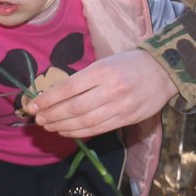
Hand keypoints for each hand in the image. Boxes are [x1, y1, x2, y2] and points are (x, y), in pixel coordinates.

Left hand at [23, 49, 173, 137]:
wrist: (163, 71)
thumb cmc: (128, 64)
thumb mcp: (104, 63)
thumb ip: (82, 79)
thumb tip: (54, 96)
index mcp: (102, 71)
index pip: (67, 88)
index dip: (47, 99)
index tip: (32, 105)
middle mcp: (111, 89)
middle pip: (74, 108)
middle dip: (52, 115)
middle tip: (38, 119)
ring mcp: (121, 106)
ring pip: (85, 122)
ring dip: (62, 126)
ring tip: (48, 126)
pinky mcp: (128, 119)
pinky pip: (98, 129)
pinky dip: (79, 132)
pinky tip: (66, 131)